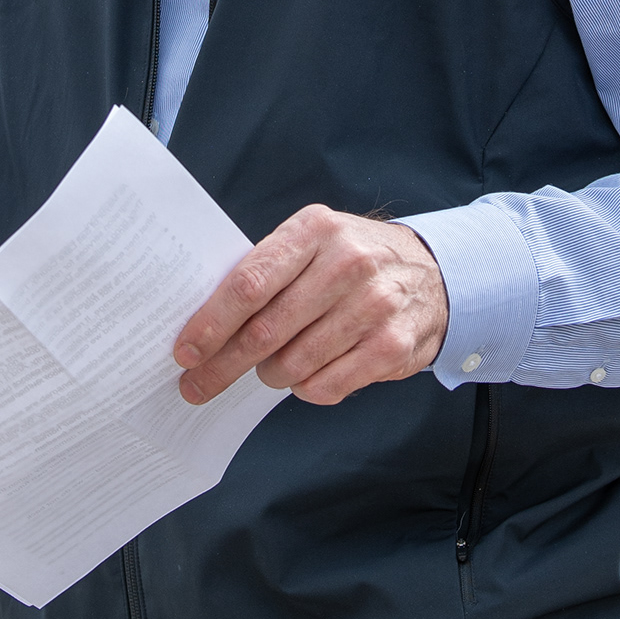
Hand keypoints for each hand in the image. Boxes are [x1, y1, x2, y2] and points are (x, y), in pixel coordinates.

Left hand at [174, 208, 448, 408]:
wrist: (434, 273)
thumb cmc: (352, 261)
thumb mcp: (313, 243)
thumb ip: (267, 271)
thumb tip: (205, 323)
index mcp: (316, 230)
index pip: (251, 282)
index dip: (212, 322)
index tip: (186, 351)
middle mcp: (349, 263)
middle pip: (266, 330)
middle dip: (224, 365)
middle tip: (197, 385)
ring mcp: (375, 305)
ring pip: (294, 364)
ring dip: (270, 375)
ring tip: (271, 368)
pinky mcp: (394, 345)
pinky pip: (326, 386)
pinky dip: (306, 388)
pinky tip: (309, 374)